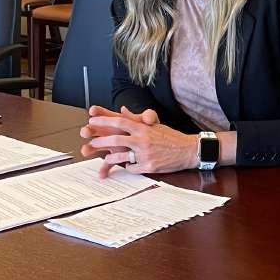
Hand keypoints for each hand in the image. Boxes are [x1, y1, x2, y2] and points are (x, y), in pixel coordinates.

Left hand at [80, 106, 197, 176]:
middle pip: (116, 139)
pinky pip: (131, 168)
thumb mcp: (154, 125)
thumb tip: (123, 110)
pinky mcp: (149, 166)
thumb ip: (137, 119)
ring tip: (106, 158)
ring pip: (121, 156)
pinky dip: (128, 167)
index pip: (120, 122)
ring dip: (110, 157)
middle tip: (91, 142)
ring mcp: (145, 154)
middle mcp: (143, 140)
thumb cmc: (172, 137)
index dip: (104, 121)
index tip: (92, 120)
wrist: (188, 150)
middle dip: (101, 141)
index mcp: (144, 128)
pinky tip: (127, 166)